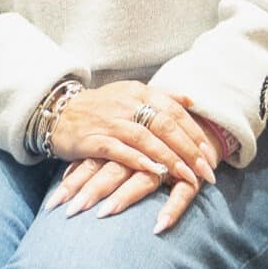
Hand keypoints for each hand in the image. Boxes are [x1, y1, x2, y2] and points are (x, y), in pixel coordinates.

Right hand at [47, 94, 227, 232]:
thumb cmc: (100, 107)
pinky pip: (118, 150)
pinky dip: (137, 160)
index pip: (174, 111)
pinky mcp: (92, 139)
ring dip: (168, 159)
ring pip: (145, 139)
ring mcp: (109, 121)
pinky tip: (153, 172)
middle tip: (206, 171)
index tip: (210, 154)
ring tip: (186, 177)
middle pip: (165, 125)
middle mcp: (126, 103)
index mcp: (139, 91)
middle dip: (188, 150)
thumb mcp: (130, 94)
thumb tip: (192, 100)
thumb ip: (161, 96)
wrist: (57, 112)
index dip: (194, 133)